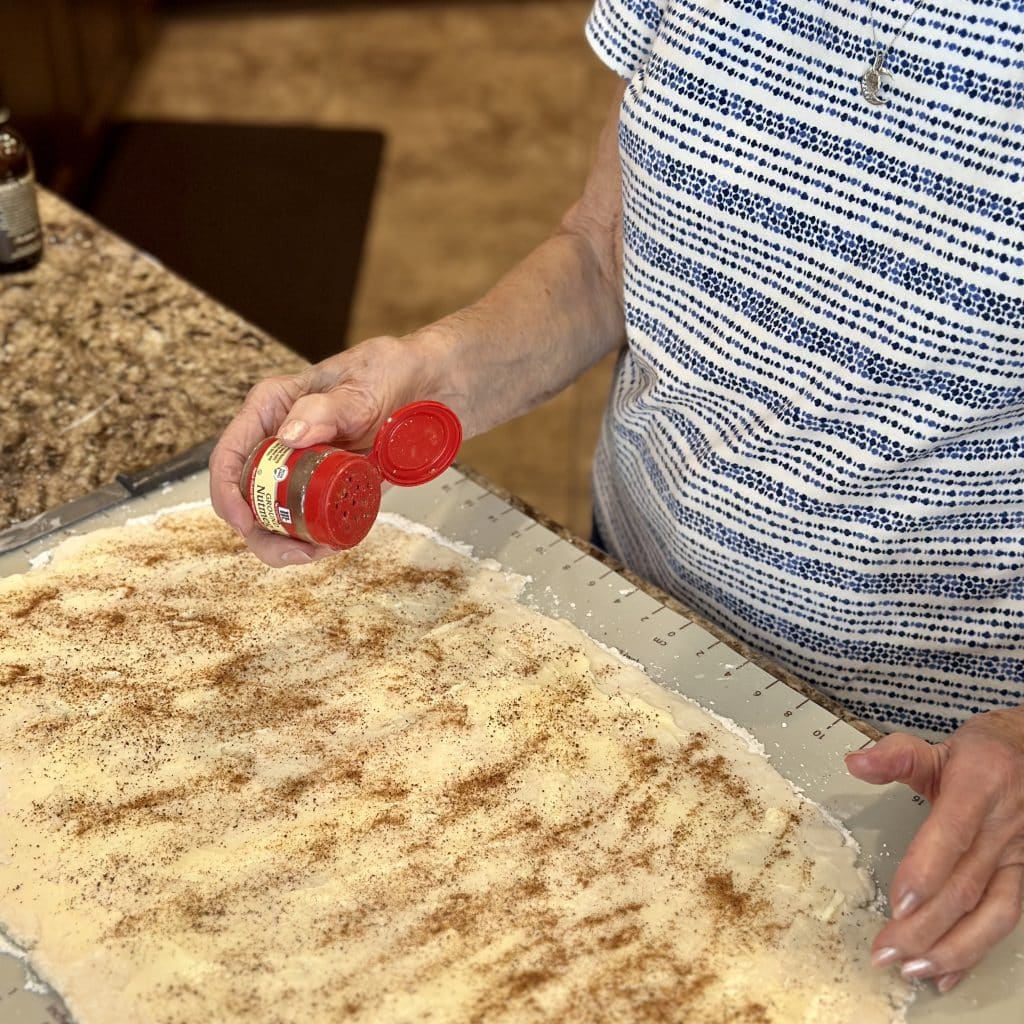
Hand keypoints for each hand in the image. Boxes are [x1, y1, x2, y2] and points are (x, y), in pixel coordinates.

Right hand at [210, 335, 441, 565]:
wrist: (435, 386)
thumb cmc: (394, 371)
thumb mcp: (362, 386)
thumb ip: (326, 409)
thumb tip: (287, 437)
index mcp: (275, 407)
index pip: (231, 453)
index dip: (227, 493)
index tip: (245, 522)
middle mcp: (283, 439)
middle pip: (248, 496)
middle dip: (261, 532)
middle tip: (296, 551)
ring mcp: (306, 466)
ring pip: (277, 515)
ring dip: (288, 542)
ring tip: (320, 549)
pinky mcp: (332, 486)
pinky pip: (312, 519)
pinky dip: (316, 539)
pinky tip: (333, 543)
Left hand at [846, 707, 1023, 993]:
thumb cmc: (984, 755)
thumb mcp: (939, 746)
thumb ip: (895, 756)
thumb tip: (855, 762)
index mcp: (978, 788)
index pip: (952, 834)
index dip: (926, 870)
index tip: (897, 903)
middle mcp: (1004, 828)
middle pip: (965, 885)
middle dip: (925, 925)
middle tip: (886, 950)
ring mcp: (1021, 857)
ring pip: (993, 913)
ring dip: (954, 949)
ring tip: (914, 970)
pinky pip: (1005, 920)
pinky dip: (976, 952)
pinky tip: (947, 975)